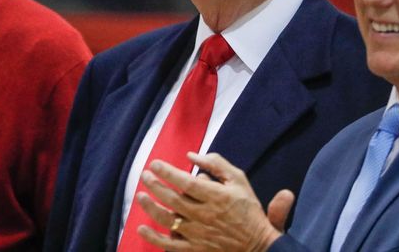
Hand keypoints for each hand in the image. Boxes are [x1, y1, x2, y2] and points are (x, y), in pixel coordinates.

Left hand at [135, 152, 293, 250]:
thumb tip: (191, 155)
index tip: (155, 163)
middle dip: (155, 185)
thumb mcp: (238, 180)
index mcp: (216, 197)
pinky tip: (142, 227)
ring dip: (151, 207)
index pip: (187, 182)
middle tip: (144, 175)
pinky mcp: (195, 249)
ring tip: (140, 195)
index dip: (168, 172)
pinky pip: (170, 245)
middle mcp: (205, 215)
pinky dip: (154, 238)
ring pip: (168, 221)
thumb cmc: (247, 209)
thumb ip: (216, 164)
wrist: (258, 245)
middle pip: (173, 199)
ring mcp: (199, 234)